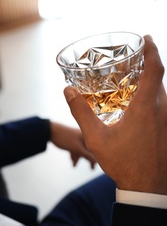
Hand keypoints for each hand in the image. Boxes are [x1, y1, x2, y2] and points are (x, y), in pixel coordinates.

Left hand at [50, 121, 96, 168]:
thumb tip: (97, 161)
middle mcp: (83, 136)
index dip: (98, 157)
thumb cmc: (65, 138)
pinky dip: (75, 155)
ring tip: (76, 166)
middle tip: (92, 169)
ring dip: (80, 158)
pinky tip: (72, 163)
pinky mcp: (71, 140)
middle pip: (90, 149)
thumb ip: (88, 155)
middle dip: (90, 159)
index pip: (96, 148)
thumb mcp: (77, 148)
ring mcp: (77, 138)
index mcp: (87, 137)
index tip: (101, 164)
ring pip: (82, 150)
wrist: (50, 130)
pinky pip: (75, 149)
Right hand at [64, 35, 166, 194]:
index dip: (153, 50)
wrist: (147, 186)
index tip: (147, 39)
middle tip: (131, 61)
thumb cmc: (123, 162)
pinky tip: (138, 106)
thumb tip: (68, 91)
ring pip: (163, 92)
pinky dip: (153, 97)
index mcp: (145, 108)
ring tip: (132, 81)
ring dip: (151, 82)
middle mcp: (162, 109)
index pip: (155, 69)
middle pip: (160, 78)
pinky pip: (164, 105)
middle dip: (148, 65)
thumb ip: (81, 111)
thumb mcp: (95, 137)